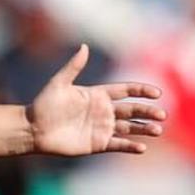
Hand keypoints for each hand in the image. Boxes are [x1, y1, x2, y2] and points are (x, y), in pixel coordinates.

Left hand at [28, 45, 165, 156]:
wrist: (32, 130)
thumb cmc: (43, 105)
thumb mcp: (58, 84)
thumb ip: (73, 67)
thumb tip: (84, 46)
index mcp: (98, 95)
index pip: (126, 90)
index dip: (142, 91)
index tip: (156, 93)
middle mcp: (104, 111)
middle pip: (132, 109)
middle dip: (148, 111)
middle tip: (162, 114)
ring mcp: (102, 128)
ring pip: (130, 127)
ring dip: (144, 128)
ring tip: (157, 130)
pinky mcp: (98, 144)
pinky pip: (118, 144)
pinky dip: (130, 146)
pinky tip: (141, 147)